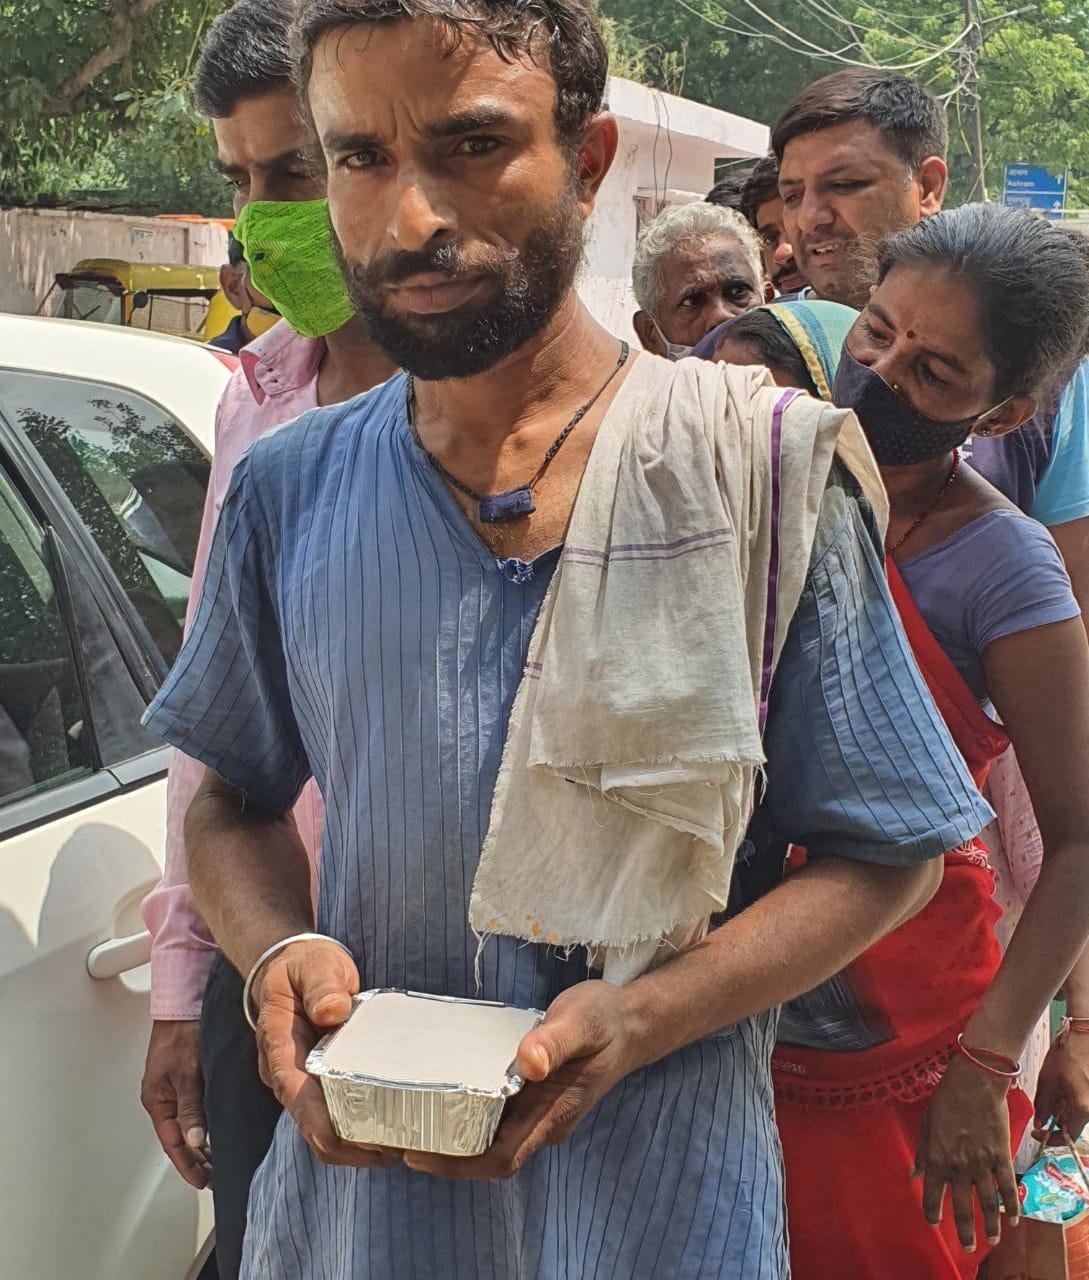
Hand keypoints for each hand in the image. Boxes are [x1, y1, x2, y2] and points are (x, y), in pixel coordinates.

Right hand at [141, 1020, 211, 1189]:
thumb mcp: (187, 1072)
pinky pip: (194, 1111)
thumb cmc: (182, 1032)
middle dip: (196, 1159)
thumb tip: (195, 1140)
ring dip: (201, 1144)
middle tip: (215, 1176)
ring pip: (188, 1126)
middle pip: (179, 1138)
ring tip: (219, 1160)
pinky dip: (204, 1125)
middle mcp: (164, 1098)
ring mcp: (175, 1089)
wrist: (184, 1004)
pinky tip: (218, 1130)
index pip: (172, 1143)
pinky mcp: (187, 1079)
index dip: (187, 1165)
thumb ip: (191, 1107)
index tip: (202, 1181)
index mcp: (158, 1101)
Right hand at [253, 937, 400, 1168]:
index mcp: (279, 1052)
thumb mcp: (313, 965)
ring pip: (327, 1129)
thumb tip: (331, 1011)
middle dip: (352, 1148)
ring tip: (403, 1145)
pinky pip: (337, 1114)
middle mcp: (288, 1076)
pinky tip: (395, 1125)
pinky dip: (361, 1126)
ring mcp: (304, 1082)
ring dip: (359, 1143)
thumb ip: (321, 985)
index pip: (300, 1105)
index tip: (368, 1144)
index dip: (330, 1132)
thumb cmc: (303, 966)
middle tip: (399, 1150)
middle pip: (315, 1130)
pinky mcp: (321, 1080)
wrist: (293, 966)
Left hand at [403, 979, 639, 1179]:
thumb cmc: (606, 1020)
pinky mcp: (531, 1096)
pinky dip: (463, 1114)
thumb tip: (529, 1062)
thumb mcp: (582, 1020)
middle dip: (442, 1156)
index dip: (458, 1164)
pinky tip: (437, 1095)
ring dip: (449, 1138)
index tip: (416, 1154)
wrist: (630, 1021)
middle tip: (393, 1137)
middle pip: (486, 1155)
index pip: (501, 1157)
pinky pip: (492, 1117)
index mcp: (553, 1114)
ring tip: (403, 1120)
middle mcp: (542, 1122)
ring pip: (487, 1138)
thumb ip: (556, 1040)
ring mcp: (537, 1112)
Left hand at [915, 1054, 1020, 1253]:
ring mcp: (982, 1165)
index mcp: (937, 1159)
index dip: (932, 1212)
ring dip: (991, 1226)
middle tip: (968, 1248)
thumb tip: (913, 1174)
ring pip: (988, 1204)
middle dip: (965, 1231)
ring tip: (993, 1242)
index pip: (933, 1195)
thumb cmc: (945, 1101)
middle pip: (963, 1208)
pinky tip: (1013, 1219)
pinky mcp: (1001, 1158)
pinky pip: (1008, 1188)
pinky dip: (1012, 1206)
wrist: (974, 1084)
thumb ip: (922, 1154)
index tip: (933, 1224)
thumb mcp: (926, 1126)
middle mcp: (959, 1168)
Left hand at [1033, 1032, 1088, 1140]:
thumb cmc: (1067, 1055)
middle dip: (1058, 1124)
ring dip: (1066, 1114)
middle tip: (1043, 1115)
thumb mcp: (1047, 1080)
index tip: (1038, 1134)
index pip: (1068, 1136)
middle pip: (1076, 1127)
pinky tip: (1065, 1091)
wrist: (1085, 1037)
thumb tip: (1040, 1124)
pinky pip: (1085, 1107)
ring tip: (1055, 1097)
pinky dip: (1074, 1105)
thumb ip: (1043, 1106)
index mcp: (1082, 1108)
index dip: (1051, 1139)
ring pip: (1080, 1117)